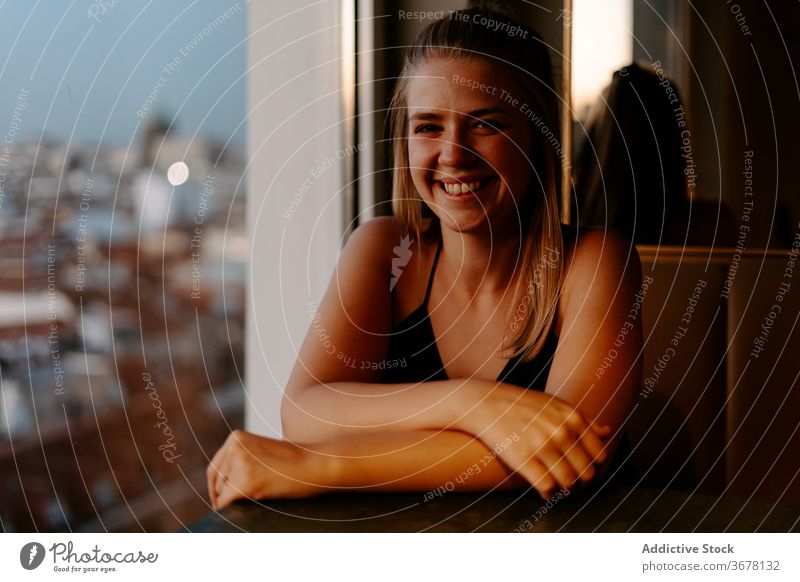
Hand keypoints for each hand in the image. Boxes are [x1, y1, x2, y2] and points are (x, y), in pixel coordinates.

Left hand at [207, 430, 332, 509]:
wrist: (314, 464)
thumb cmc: (293, 461)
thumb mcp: (260, 452)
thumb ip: (241, 460)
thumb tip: (219, 488)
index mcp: (235, 437)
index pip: (215, 467)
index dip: (216, 486)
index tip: (219, 498)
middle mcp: (233, 447)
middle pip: (216, 480)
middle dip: (226, 493)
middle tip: (247, 498)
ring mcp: (238, 464)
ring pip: (221, 492)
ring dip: (235, 498)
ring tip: (262, 491)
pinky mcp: (244, 482)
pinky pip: (226, 503)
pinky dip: (232, 509)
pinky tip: (251, 504)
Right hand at [456, 383, 611, 497]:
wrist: (485, 402)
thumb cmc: (523, 404)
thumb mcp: (556, 405)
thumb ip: (583, 420)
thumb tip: (608, 432)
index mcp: (573, 418)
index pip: (599, 457)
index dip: (594, 470)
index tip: (584, 474)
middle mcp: (561, 431)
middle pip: (586, 473)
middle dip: (581, 484)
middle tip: (571, 486)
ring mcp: (542, 445)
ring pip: (568, 483)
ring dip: (565, 492)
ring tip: (558, 489)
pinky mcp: (523, 459)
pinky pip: (547, 487)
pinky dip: (548, 494)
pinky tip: (544, 491)